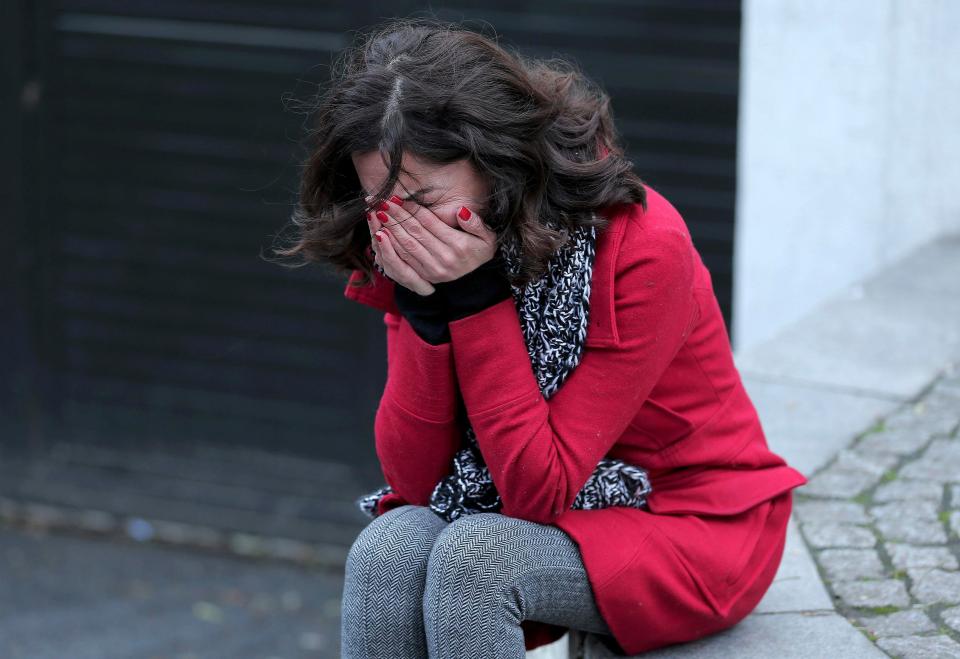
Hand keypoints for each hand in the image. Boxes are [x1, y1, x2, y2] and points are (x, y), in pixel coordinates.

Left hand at [365, 194, 497, 296]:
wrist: (478, 277)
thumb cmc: (480, 249)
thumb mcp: (487, 236)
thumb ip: (475, 223)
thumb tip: (460, 211)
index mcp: (458, 246)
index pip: (429, 222)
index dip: (412, 209)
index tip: (398, 196)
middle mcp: (444, 259)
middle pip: (415, 232)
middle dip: (397, 215)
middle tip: (382, 201)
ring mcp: (434, 270)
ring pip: (407, 245)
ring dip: (391, 228)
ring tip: (379, 212)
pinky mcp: (425, 277)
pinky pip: (405, 259)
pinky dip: (392, 245)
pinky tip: (382, 232)